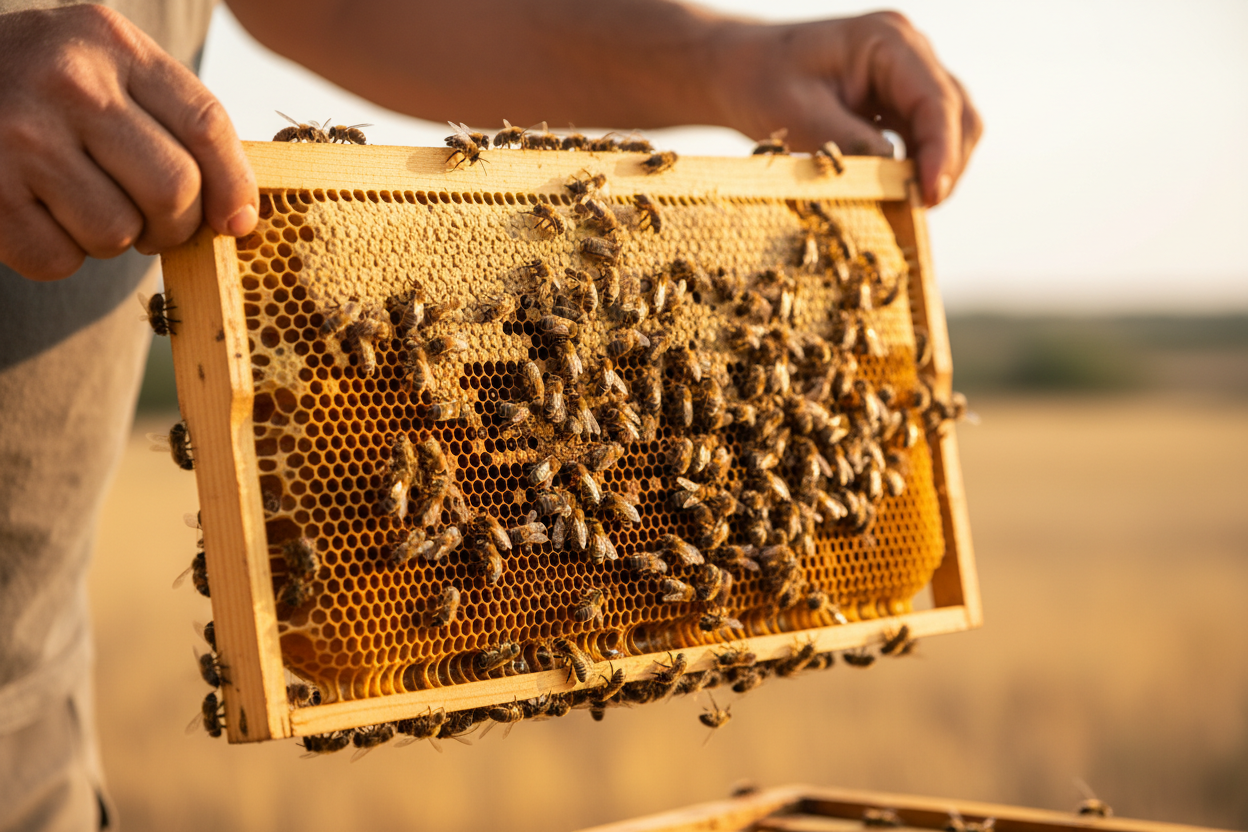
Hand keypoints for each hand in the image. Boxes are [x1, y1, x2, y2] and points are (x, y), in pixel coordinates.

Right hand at [0, 5, 257, 280]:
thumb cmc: (39, 88)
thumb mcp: (104, 69)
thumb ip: (170, 120)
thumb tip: (239, 215)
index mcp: (112, 45)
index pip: (206, 125)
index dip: (235, 186)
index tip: (236, 221)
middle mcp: (67, 82)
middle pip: (174, 189)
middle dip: (176, 225)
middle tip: (156, 224)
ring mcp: (21, 136)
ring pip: (119, 233)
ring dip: (113, 239)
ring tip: (82, 205)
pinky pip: (58, 260)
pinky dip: (59, 256)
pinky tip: (40, 216)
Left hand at [706, 11, 981, 206]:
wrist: (738, 69)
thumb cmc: (759, 84)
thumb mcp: (799, 116)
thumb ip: (851, 143)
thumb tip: (899, 179)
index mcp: (886, 39)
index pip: (935, 100)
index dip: (940, 152)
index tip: (929, 197)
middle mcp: (908, 49)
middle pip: (957, 113)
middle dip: (946, 164)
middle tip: (919, 210)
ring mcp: (908, 72)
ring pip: (952, 125)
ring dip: (938, 167)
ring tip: (910, 205)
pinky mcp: (899, 96)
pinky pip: (928, 134)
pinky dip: (922, 164)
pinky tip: (899, 190)